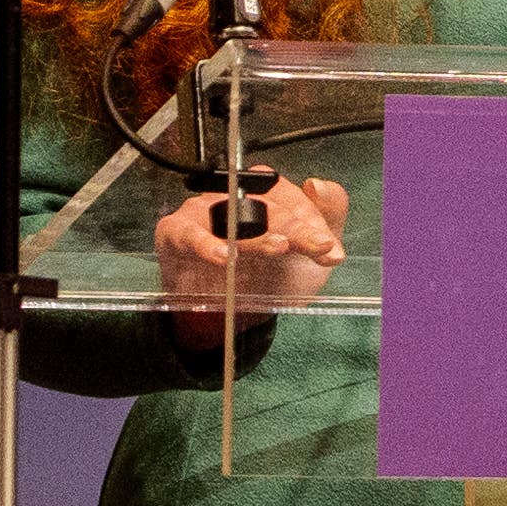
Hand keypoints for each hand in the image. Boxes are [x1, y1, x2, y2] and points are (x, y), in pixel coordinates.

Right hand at [152, 170, 350, 318]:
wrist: (230, 321)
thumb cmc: (269, 280)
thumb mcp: (309, 259)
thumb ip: (327, 219)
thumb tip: (318, 184)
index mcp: (266, 198)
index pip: (291, 198)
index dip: (312, 222)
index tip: (329, 247)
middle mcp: (233, 198)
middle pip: (267, 206)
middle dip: (295, 229)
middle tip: (318, 247)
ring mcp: (203, 212)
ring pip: (230, 217)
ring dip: (255, 234)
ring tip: (279, 247)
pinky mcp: (177, 232)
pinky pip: (189, 233)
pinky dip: (206, 244)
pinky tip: (225, 257)